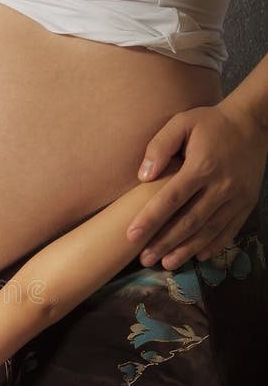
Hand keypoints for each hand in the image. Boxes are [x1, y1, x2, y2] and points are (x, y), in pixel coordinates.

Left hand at [126, 102, 267, 269]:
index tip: (132, 236)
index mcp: (202, 166)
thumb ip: (160, 146)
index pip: (171, 198)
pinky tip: (199, 256)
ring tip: (167, 263)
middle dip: (165, 243)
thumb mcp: (182, 123)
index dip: (151, 219)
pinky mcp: (248, 202)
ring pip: (210, 229)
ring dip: (187, 249)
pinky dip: (215, 244)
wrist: (253, 122)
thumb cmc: (210, 123)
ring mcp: (237, 196)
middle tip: (145, 259)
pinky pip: (231, 228)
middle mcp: (222, 185)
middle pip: (189, 221)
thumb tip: (143, 176)